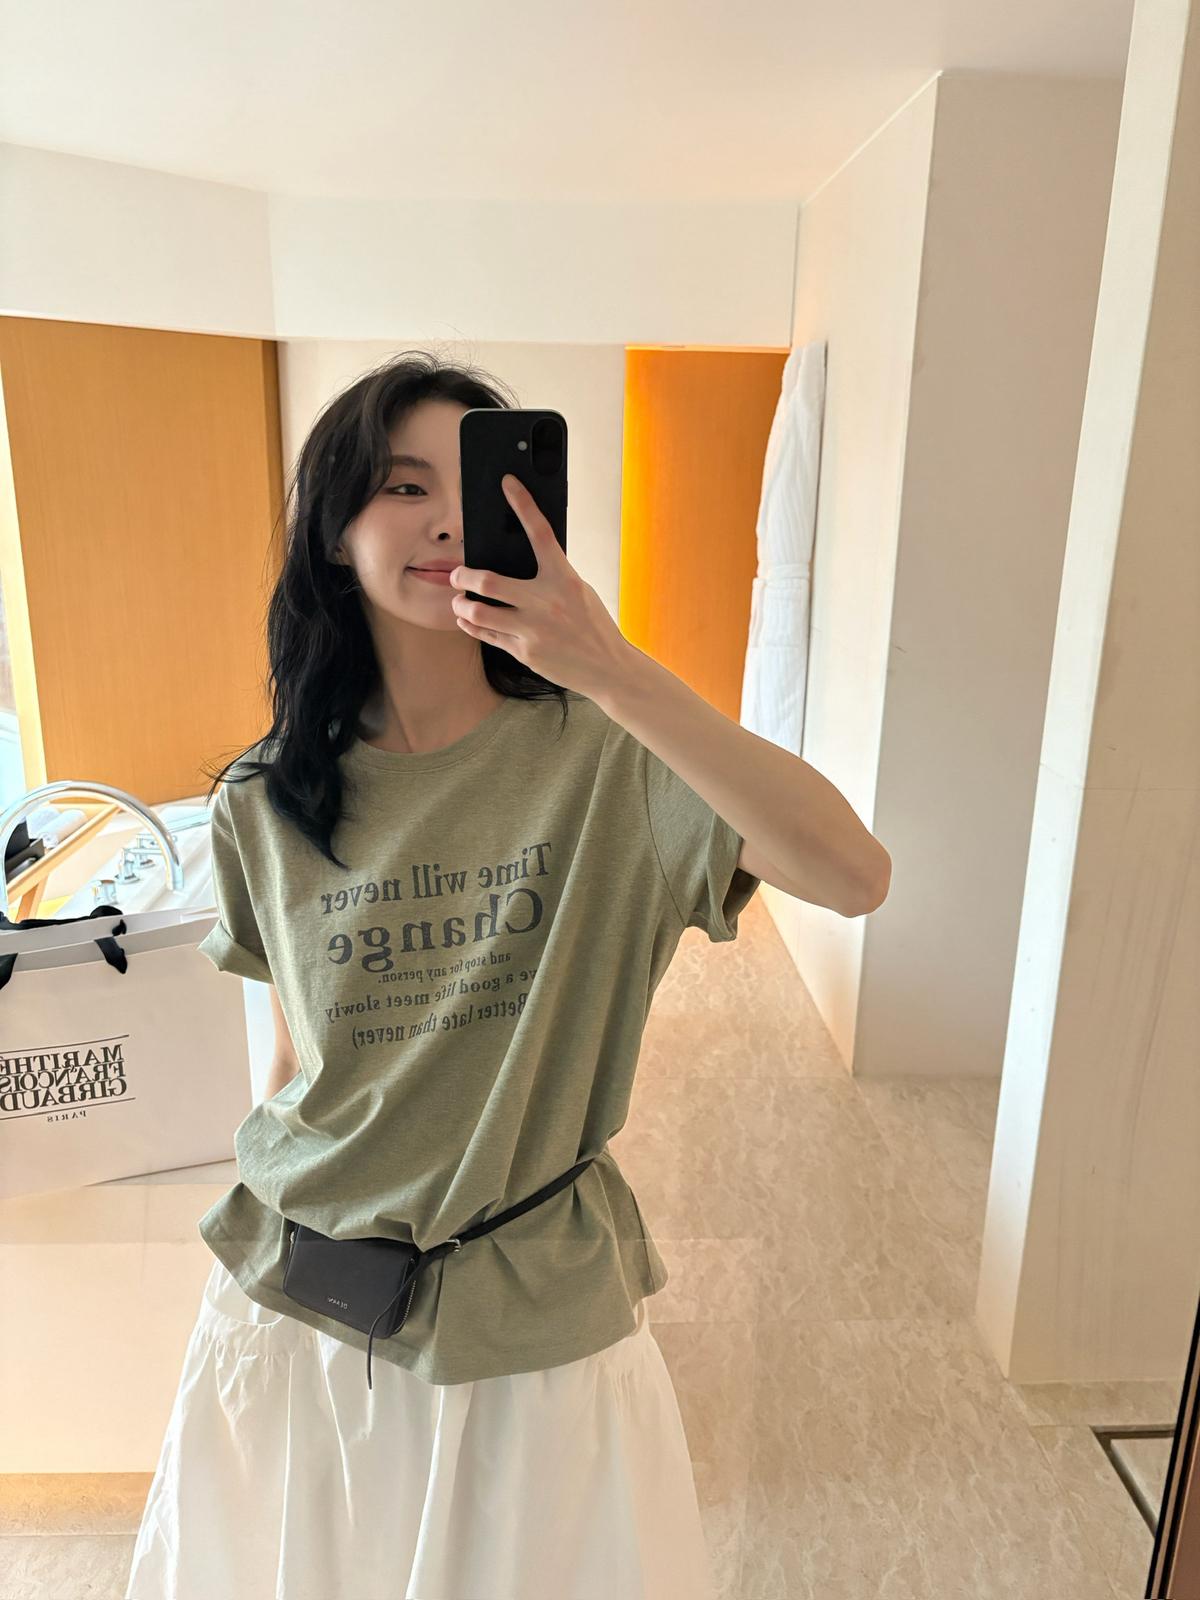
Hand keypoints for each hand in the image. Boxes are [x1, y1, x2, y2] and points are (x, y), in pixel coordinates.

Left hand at [449, 474, 635, 700]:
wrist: (608, 668)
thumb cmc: (593, 626)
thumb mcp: (579, 591)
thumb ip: (552, 576)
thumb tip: (519, 562)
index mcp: (564, 579)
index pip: (540, 533)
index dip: (523, 504)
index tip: (508, 483)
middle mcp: (546, 602)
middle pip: (489, 582)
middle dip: (464, 577)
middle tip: (458, 574)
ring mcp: (533, 629)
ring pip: (479, 613)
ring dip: (462, 605)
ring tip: (459, 600)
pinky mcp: (525, 652)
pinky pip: (487, 636)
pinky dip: (471, 626)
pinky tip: (466, 620)